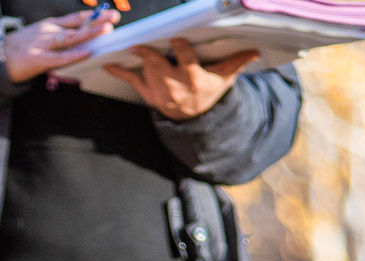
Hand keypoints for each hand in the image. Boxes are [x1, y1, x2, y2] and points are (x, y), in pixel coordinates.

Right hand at [0, 11, 113, 82]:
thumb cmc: (16, 50)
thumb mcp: (36, 37)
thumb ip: (54, 39)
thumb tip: (76, 43)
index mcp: (49, 25)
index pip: (75, 18)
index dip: (93, 16)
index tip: (108, 13)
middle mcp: (48, 31)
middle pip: (77, 24)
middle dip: (97, 21)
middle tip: (114, 17)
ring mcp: (42, 44)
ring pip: (71, 38)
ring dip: (89, 34)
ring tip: (106, 30)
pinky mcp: (36, 59)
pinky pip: (59, 57)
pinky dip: (74, 55)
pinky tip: (86, 52)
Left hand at [107, 39, 257, 116]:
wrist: (196, 117)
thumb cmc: (210, 90)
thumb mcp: (226, 76)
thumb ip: (239, 61)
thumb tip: (256, 50)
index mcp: (194, 78)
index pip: (187, 60)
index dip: (180, 49)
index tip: (176, 39)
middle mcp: (175, 85)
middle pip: (160, 67)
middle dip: (150, 56)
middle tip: (140, 45)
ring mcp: (160, 91)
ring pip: (147, 72)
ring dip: (137, 60)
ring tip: (128, 47)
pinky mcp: (150, 94)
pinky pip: (133, 82)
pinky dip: (120, 73)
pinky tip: (108, 64)